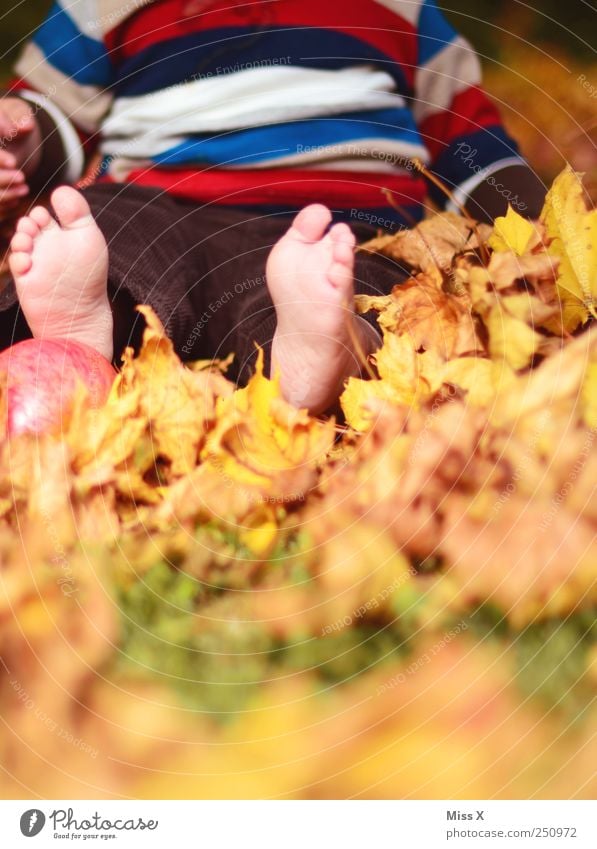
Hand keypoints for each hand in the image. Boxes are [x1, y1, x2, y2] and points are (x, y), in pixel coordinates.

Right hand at [0, 97, 41, 218]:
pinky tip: (16, 200)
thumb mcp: (14, 112)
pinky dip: (2, 208)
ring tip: (25, 189)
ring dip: (4, 195)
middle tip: (22, 178)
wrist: (8, 137)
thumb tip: (27, 126)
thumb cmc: (9, 122)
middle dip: (1, 180)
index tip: (13, 162)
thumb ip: (17, 117)